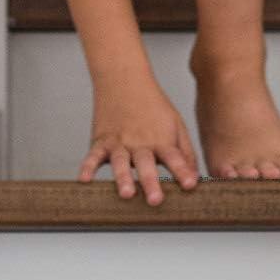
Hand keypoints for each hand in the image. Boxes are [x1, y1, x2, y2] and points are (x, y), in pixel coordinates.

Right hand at [78, 80, 200, 203]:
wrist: (124, 79)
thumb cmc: (153, 105)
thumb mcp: (176, 125)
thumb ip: (185, 152)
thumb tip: (195, 177)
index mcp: (161, 140)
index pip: (174, 158)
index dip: (182, 171)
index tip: (190, 185)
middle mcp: (140, 143)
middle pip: (146, 164)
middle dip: (151, 182)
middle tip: (156, 200)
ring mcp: (119, 142)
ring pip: (120, 162)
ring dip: (123, 178)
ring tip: (126, 194)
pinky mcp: (101, 141)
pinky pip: (93, 155)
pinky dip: (87, 167)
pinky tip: (84, 180)